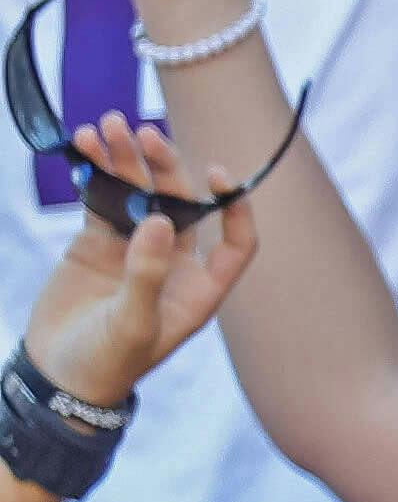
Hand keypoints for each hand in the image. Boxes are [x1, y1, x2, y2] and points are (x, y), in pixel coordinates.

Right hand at [26, 130, 250, 409]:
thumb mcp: (133, 324)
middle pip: (181, 203)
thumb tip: (163, 221)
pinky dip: (94, 173)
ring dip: (126, 160)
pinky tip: (84, 146)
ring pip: (139, 194)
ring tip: (107, 126)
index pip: (235, 240)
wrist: (58, 374)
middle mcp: (174, 262)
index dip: (234, 205)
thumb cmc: (107, 362)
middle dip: (165, 167)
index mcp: (200, 287)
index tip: (215, 171)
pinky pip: (102, 200)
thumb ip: (148, 274)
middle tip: (143, 134)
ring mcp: (135, 249)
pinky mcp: (98, 243)